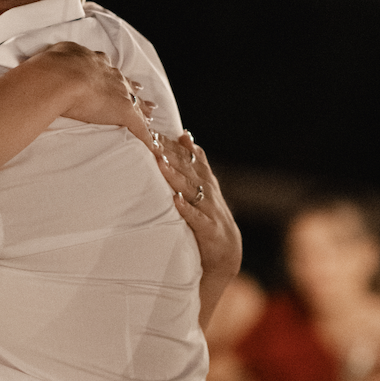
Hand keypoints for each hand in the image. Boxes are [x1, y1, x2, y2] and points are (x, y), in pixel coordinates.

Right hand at [38, 44, 154, 147]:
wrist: (60, 77)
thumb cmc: (50, 68)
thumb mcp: (52, 58)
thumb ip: (52, 62)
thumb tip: (40, 69)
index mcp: (91, 62)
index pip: (105, 70)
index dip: (110, 76)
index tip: (113, 79)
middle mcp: (109, 74)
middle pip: (125, 83)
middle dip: (132, 89)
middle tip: (140, 94)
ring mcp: (118, 93)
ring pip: (136, 102)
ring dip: (143, 109)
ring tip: (150, 115)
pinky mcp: (124, 112)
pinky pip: (139, 127)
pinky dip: (146, 138)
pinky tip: (151, 147)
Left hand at [154, 134, 242, 307]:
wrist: (227, 251)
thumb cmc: (208, 215)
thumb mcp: (202, 185)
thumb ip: (193, 162)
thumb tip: (184, 135)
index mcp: (203, 178)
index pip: (187, 155)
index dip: (171, 142)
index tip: (153, 129)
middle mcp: (207, 189)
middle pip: (187, 168)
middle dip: (170, 153)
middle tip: (152, 140)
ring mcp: (208, 208)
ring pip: (190, 189)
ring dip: (175, 176)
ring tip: (160, 163)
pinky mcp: (208, 228)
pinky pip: (195, 217)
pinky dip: (186, 209)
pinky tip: (176, 201)